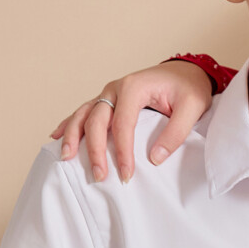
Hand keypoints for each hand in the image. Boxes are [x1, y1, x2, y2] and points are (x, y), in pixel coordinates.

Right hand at [52, 61, 213, 184]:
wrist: (186, 71)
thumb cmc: (189, 88)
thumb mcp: (193, 107)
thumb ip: (176, 132)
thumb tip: (154, 159)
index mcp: (134, 87)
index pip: (123, 124)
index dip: (122, 151)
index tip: (126, 174)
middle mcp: (115, 88)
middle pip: (96, 120)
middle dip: (94, 150)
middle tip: (99, 175)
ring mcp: (108, 94)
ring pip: (83, 114)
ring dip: (72, 136)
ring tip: (66, 157)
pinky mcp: (107, 100)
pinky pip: (83, 111)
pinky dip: (69, 124)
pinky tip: (55, 136)